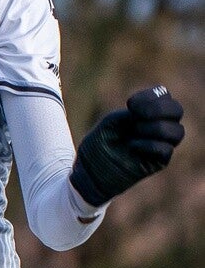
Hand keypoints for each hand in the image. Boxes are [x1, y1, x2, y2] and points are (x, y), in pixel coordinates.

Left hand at [71, 86, 184, 206]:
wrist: (91, 170)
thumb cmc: (99, 144)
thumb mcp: (111, 123)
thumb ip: (130, 115)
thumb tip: (149, 114)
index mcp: (146, 114)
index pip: (164, 96)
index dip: (152, 96)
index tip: (130, 104)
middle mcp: (157, 127)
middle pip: (177, 111)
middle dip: (159, 108)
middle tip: (137, 114)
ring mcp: (159, 144)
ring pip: (177, 131)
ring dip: (155, 127)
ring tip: (135, 131)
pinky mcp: (157, 162)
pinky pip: (166, 150)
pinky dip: (150, 145)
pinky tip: (132, 146)